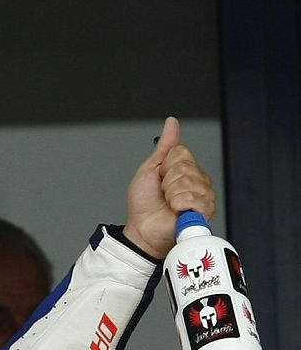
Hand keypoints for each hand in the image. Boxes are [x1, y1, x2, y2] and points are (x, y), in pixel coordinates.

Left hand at [121, 116, 216, 258]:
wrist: (143, 227)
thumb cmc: (144, 203)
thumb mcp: (149, 169)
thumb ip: (165, 146)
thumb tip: (172, 122)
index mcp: (184, 168)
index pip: (182, 152)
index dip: (165, 165)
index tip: (159, 177)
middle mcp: (197, 179)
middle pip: (186, 167)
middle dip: (168, 181)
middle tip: (163, 193)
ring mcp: (203, 194)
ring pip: (190, 182)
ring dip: (172, 194)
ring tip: (169, 203)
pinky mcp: (206, 209)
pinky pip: (196, 199)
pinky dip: (180, 205)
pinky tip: (177, 210)